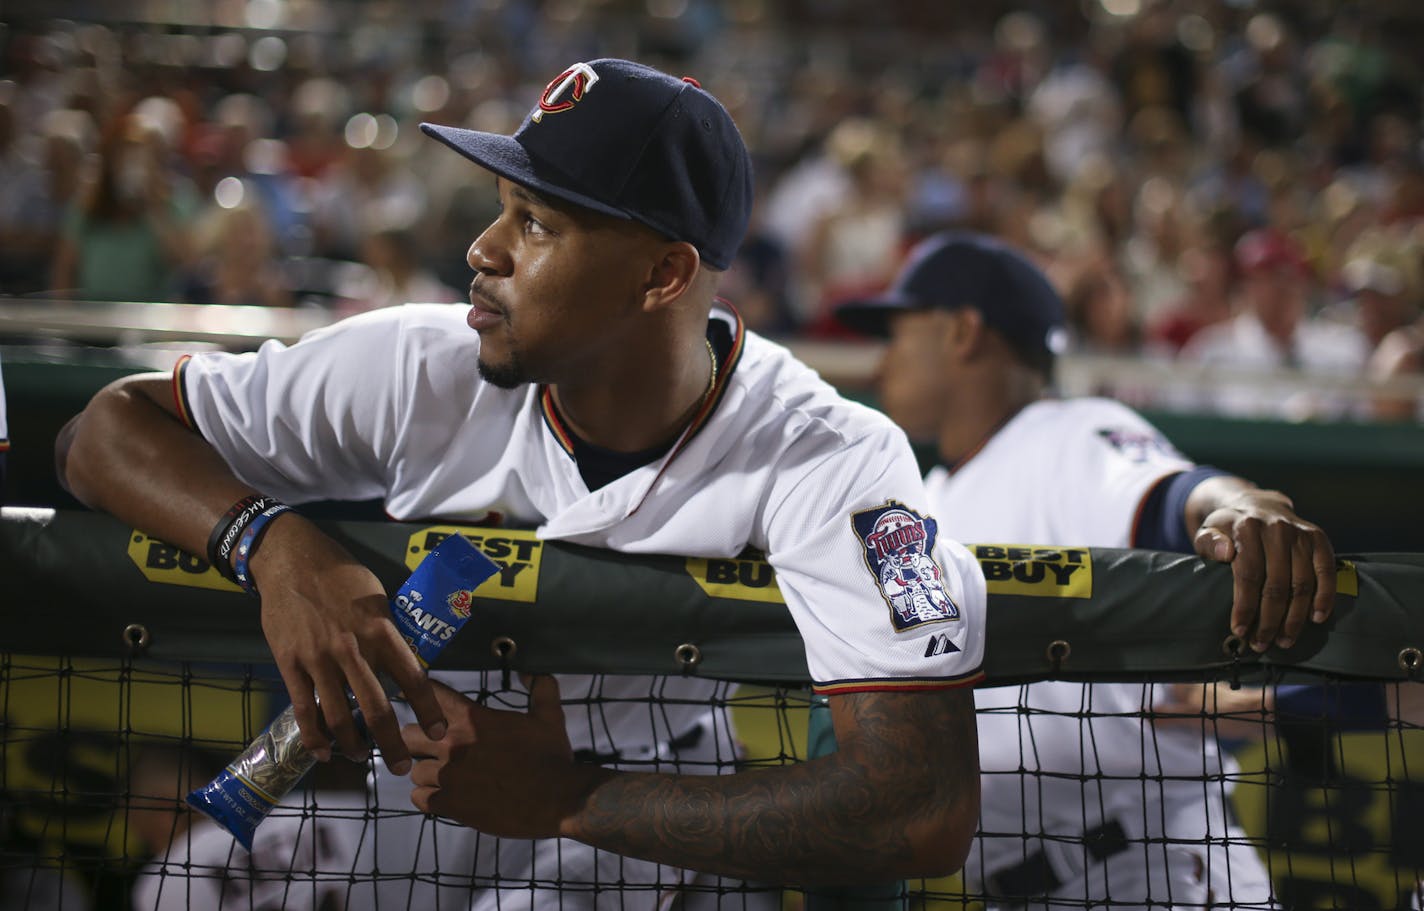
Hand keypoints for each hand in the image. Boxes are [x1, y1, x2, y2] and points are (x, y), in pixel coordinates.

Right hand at [250, 513, 446, 773]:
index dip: (428, 709)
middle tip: (401, 766)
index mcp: (380, 630)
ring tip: (362, 758)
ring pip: (340, 716)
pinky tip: (324, 752)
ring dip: (353, 746)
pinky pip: (304, 710)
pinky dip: (315, 737)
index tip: (440, 732)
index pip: (413, 678)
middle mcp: (352, 649)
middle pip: (376, 708)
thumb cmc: (340, 577)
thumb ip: (389, 632)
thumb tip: (406, 661)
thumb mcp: (376, 597)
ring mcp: (318, 659)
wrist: (291, 560)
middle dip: (392, 744)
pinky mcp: (290, 664)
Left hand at [403, 676, 602, 837]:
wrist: (558, 799)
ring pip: (413, 770)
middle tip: (430, 746)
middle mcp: (454, 744)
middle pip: (407, 734)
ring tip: (440, 775)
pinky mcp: (451, 805)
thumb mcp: (550, 716)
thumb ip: (540, 687)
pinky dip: (427, 797)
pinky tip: (442, 795)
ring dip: (425, 771)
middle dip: (417, 738)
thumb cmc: (552, 757)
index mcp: (473, 718)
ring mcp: (449, 776)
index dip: (424, 695)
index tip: (423, 700)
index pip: (430, 694)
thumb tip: (529, 672)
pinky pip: (418, 798)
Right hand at [1152, 682, 1274, 740]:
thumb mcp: (1193, 717)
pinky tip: (1194, 734)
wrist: (1265, 718)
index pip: (1163, 689)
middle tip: (1154, 727)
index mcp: (1189, 685)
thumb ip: (1169, 716)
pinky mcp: (1222, 709)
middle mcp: (1198, 687)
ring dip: (1181, 719)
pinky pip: (1200, 715)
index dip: (1152, 701)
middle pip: (1175, 699)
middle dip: (1165, 711)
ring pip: (1188, 708)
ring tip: (1171, 733)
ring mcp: (1211, 698)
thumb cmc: (1230, 713)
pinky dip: (1194, 724)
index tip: (1142, 715)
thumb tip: (1144, 714)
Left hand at [1192, 487, 1335, 652]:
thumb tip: (1224, 553)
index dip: (1245, 607)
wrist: (1257, 505)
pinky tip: (1316, 618)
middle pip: (1276, 585)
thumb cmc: (1229, 528)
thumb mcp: (1209, 531)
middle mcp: (1276, 529)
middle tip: (1262, 644)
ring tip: (1284, 640)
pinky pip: (1326, 571)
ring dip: (1295, 617)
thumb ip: (1209, 542)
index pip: (1248, 575)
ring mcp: (1300, 533)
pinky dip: (1325, 597)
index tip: (1240, 631)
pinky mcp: (1318, 538)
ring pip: (1301, 584)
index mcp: (1246, 528)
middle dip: (1269, 620)